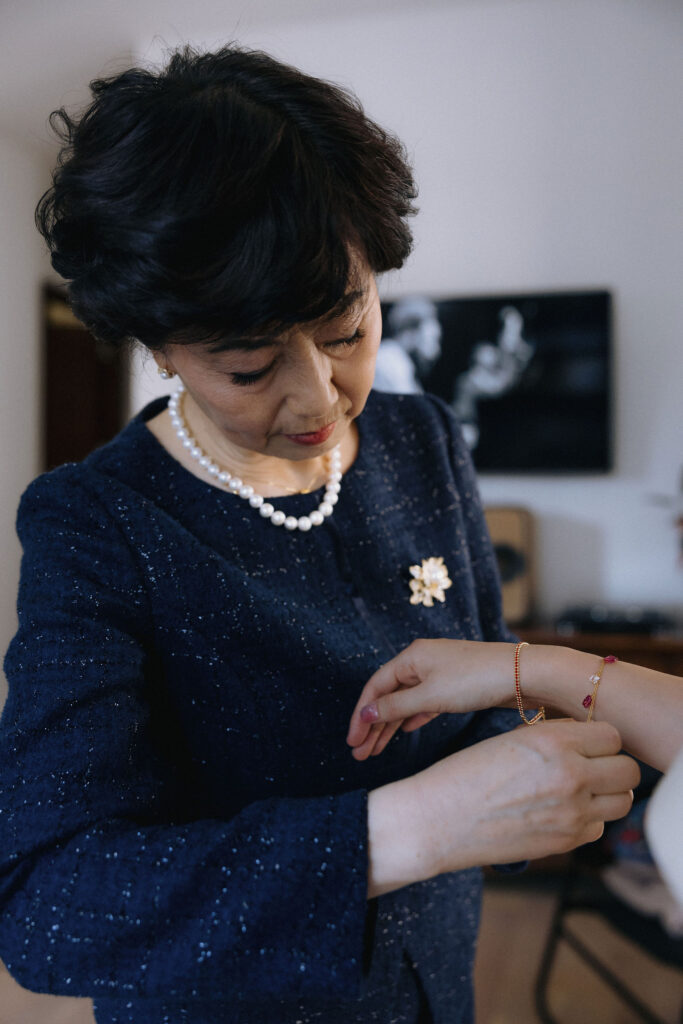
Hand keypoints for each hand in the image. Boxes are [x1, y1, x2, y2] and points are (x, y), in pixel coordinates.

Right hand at [347, 638, 514, 759]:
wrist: (523, 674)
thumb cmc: (476, 680)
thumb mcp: (430, 696)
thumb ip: (395, 707)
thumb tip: (364, 713)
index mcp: (411, 657)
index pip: (375, 687)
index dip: (361, 715)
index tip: (352, 740)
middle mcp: (422, 662)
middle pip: (388, 696)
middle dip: (372, 725)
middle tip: (359, 754)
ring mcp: (439, 673)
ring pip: (406, 702)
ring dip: (390, 727)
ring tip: (375, 752)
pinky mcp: (455, 686)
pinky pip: (424, 703)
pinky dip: (412, 718)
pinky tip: (404, 732)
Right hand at [406, 719, 639, 874]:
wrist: (436, 820)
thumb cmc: (465, 774)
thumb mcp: (511, 740)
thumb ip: (554, 740)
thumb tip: (585, 742)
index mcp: (552, 741)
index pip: (612, 735)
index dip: (600, 740)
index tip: (586, 743)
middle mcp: (569, 775)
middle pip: (628, 770)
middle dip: (612, 766)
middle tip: (590, 766)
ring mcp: (571, 813)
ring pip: (622, 801)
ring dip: (606, 794)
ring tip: (578, 789)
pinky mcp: (565, 842)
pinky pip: (599, 827)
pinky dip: (587, 819)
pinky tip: (559, 810)